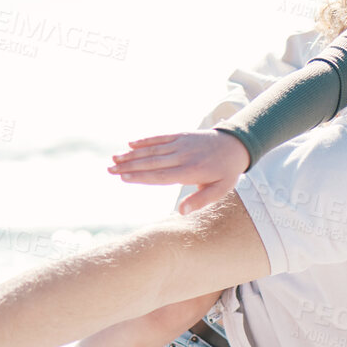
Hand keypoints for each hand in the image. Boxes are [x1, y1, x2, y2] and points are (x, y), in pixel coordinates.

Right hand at [108, 131, 250, 214]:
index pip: (161, 176)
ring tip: (114, 158)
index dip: (141, 177)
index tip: (123, 178)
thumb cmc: (226, 172)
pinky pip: (160, 137)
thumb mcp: (220, 190)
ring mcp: (181, 144)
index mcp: (190, 171)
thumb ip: (201, 200)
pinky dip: (145, 140)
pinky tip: (131, 143)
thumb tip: (182, 212)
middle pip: (151, 162)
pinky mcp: (181, 135)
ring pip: (152, 149)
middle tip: (109, 169)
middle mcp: (183, 156)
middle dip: (129, 166)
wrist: (237, 145)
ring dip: (132, 154)